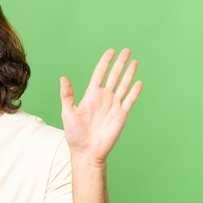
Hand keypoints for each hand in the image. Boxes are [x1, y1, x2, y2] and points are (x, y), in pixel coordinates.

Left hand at [60, 48, 142, 163]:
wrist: (86, 151)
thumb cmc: (75, 134)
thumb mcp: (68, 112)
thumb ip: (67, 95)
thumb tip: (63, 78)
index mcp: (91, 95)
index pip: (100, 74)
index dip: (105, 62)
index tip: (110, 51)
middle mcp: (104, 98)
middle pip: (114, 76)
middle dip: (120, 63)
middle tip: (126, 50)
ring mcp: (113, 106)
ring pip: (123, 85)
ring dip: (129, 73)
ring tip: (134, 61)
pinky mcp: (121, 115)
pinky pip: (130, 100)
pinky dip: (135, 91)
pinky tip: (139, 82)